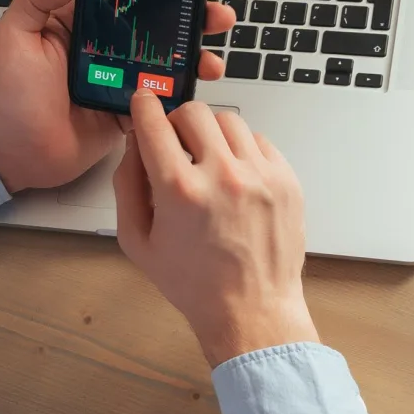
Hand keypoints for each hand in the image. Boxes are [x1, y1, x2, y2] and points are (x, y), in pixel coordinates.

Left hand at [0, 0, 236, 193]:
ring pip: (164, 63)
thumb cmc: (6, 97)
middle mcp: (102, 50)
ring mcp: (117, 81)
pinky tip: (196, 91)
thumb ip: (36, 0)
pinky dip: (181, 96)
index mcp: (78, 26)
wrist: (11, 153)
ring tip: (211, 60)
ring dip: (192, 58)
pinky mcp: (126, 112)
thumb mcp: (12, 36)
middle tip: (214, 16)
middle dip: (189, 20)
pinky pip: (159, 101)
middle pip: (154, 28)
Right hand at [112, 92, 318, 366]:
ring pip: (229, 120)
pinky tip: (235, 175)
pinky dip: (242, 149)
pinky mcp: (285, 180)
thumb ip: (127, 186)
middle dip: (177, 121)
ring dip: (212, 133)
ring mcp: (259, 175)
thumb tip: (133, 144)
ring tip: (209, 161)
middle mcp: (222, 175)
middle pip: (194, 111)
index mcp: (179, 190)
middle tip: (176, 143)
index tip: (143, 102)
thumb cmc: (194, 283)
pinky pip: (259, 140)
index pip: (155, 122)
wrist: (252, 310)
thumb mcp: (137, 242)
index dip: (143, 106)